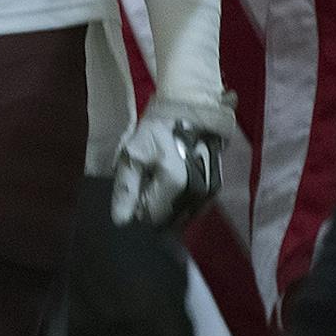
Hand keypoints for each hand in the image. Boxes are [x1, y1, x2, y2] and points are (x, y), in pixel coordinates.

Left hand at [110, 96, 232, 227]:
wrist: (190, 114)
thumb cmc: (157, 131)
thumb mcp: (133, 154)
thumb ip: (126, 188)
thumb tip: (121, 221)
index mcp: (176, 183)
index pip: (152, 218)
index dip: (139, 208)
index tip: (136, 189)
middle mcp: (197, 194)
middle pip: (168, 220)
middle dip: (153, 208)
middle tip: (146, 183)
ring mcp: (209, 194)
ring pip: (181, 217)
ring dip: (167, 206)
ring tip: (159, 181)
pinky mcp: (215, 190)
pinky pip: (192, 209)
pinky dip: (179, 202)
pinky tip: (172, 184)